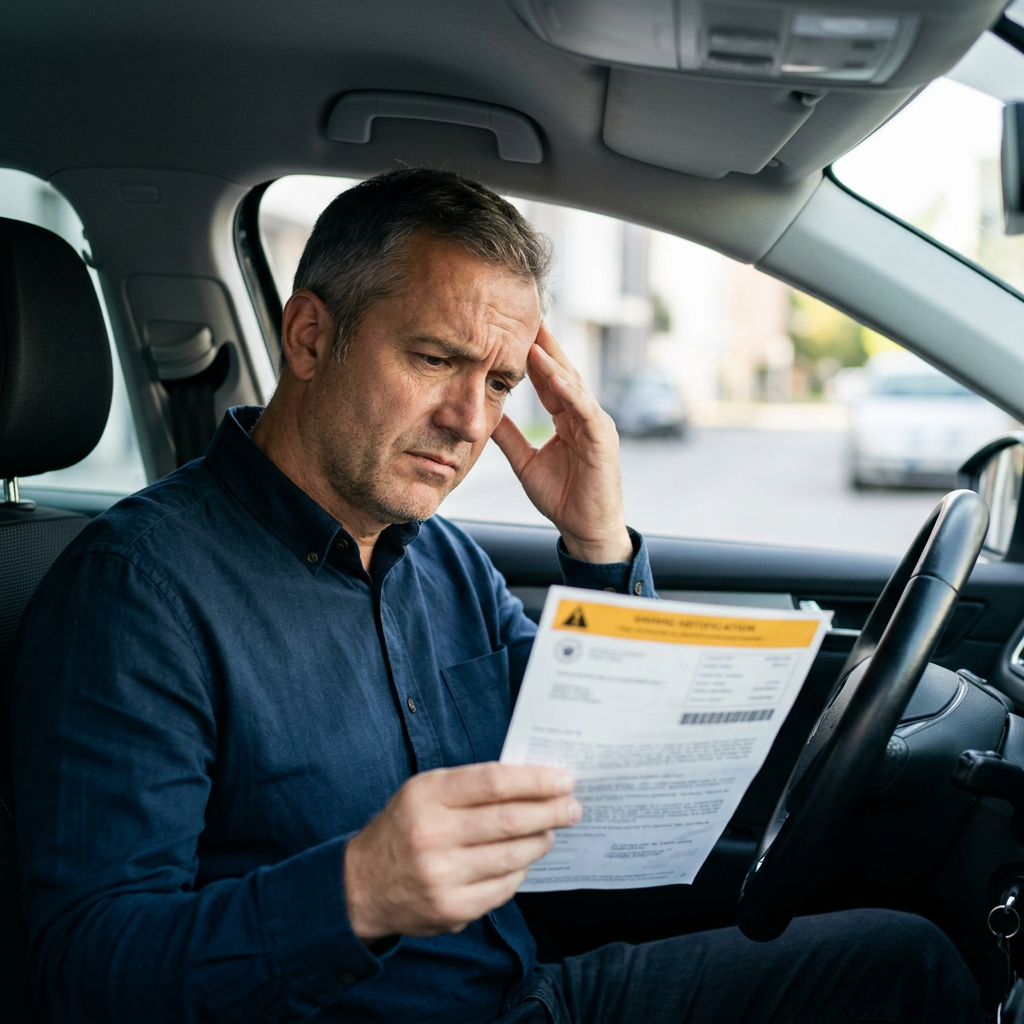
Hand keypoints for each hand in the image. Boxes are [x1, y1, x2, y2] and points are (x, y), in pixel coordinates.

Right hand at [344, 762, 579, 942]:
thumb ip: (472, 786)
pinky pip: (504, 888)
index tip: (564, 780)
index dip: (535, 781)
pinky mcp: (451, 909)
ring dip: (541, 841)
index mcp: (427, 795)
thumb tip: (532, 782)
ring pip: (512, 856)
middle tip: (572, 808)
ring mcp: (442, 875)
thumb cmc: (405, 827)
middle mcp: (432, 834)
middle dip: (550, 812)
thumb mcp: (425, 791)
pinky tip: (523, 860)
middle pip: (509, 820)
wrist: (361, 885)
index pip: (494, 783)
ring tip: (551, 832)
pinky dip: (520, 871)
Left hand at [492, 324, 632, 563]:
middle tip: (526, 315)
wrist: (585, 530)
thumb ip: (509, 437)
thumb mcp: (525, 462)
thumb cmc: (562, 498)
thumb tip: (485, 413)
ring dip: (554, 362)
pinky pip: (585, 410)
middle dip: (544, 345)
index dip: (530, 356)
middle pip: (562, 372)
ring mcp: (595, 425)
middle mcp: (583, 415)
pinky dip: (570, 392)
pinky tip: (553, 376)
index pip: (547, 379)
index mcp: (567, 418)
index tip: (510, 330)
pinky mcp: (602, 440)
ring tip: (534, 339)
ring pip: (574, 386)